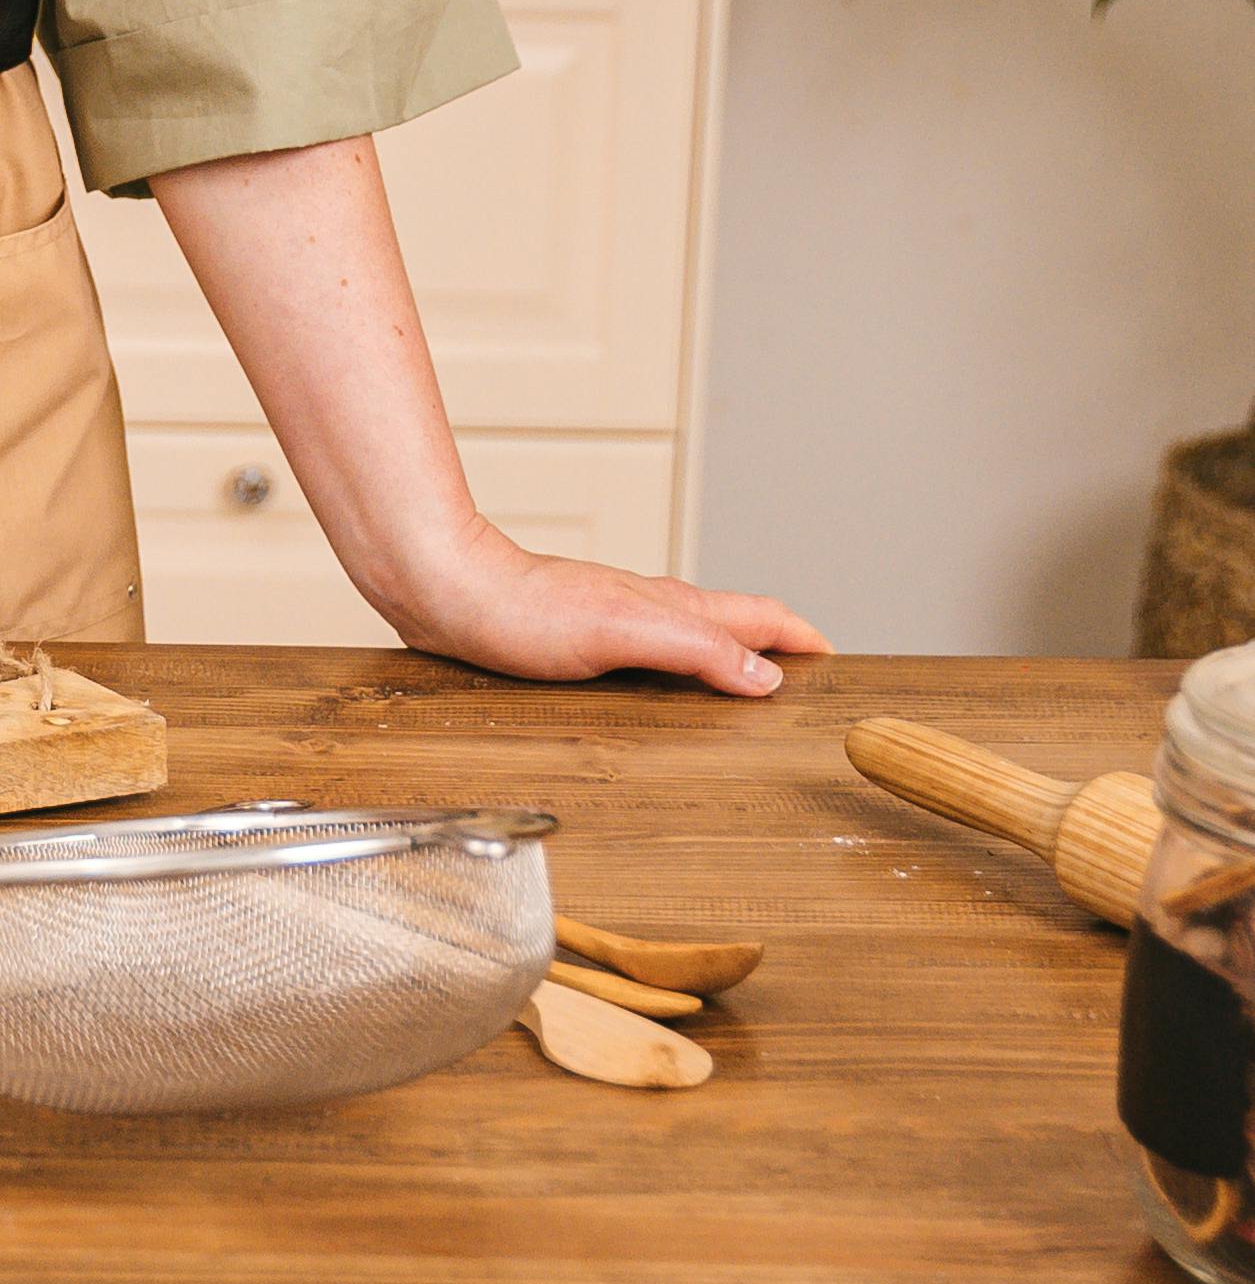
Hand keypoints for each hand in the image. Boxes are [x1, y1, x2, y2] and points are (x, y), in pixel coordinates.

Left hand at [374, 518, 829, 697]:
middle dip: (777, 647)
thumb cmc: (523, 613)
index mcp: (671, 606)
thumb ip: (698, 649)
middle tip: (808, 683)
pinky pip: (653, 653)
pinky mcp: (581, 641)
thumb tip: (768, 675)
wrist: (446, 592)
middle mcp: (650, 609)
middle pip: (732, 624)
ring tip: (753, 691)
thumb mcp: (625, 635)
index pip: (757, 616)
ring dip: (732, 658)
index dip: (801, 638)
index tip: (836, 664)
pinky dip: (682, 669)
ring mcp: (617, 622)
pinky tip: (665, 691)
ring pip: (693, 636)